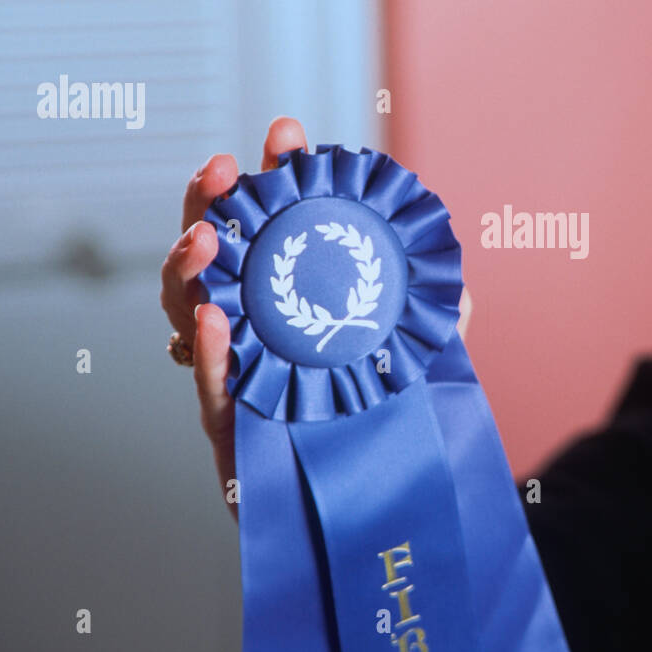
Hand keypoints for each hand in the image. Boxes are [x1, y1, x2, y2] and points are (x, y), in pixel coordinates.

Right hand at [160, 119, 473, 521]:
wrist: (394, 514)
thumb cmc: (398, 427)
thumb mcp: (429, 362)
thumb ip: (438, 323)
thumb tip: (460, 286)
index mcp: (296, 304)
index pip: (278, 231)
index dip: (276, 182)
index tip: (289, 137)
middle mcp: (258, 336)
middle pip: (219, 260)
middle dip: (214, 206)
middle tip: (225, 167)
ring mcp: (240, 383)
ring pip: (191, 317)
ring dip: (190, 270)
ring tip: (206, 238)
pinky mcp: (235, 440)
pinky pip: (209, 393)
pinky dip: (204, 355)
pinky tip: (207, 320)